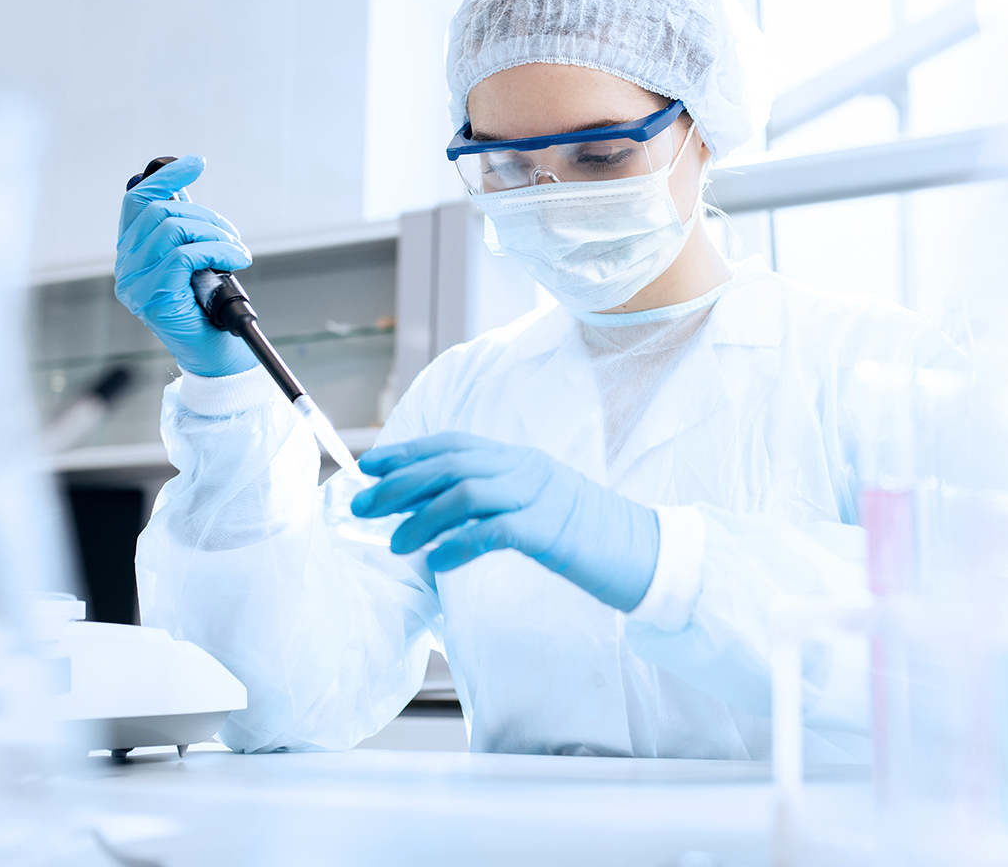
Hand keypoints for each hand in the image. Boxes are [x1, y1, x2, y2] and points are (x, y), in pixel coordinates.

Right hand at [115, 155, 257, 377]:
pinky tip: (237, 259)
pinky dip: (218, 250)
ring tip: (237, 250)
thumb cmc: (207, 310)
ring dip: (215, 233)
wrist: (215, 357)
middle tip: (232, 235)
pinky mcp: (152, 297)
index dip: (166, 177)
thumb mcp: (194, 261)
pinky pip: (185, 255)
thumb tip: (184, 191)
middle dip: (205, 216)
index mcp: (131, 254)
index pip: (137, 201)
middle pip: (159, 212)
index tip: (197, 163)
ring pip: (172, 229)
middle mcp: (125, 267)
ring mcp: (134, 284)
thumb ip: (183, 231)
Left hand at [352, 432, 659, 611]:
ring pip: (466, 493)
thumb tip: (435, 517)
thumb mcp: (535, 508)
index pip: (453, 445)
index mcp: (519, 459)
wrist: (645, 553)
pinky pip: (494, 531)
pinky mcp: (550, 531)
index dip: (407, 453)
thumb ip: (493, 503)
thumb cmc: (585, 538)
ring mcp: (540, 496)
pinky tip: (437, 562)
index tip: (369, 467)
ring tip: (395, 544)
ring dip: (422, 518)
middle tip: (363, 507)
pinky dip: (459, 545)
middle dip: (399, 484)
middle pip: (450, 465)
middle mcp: (526, 468)